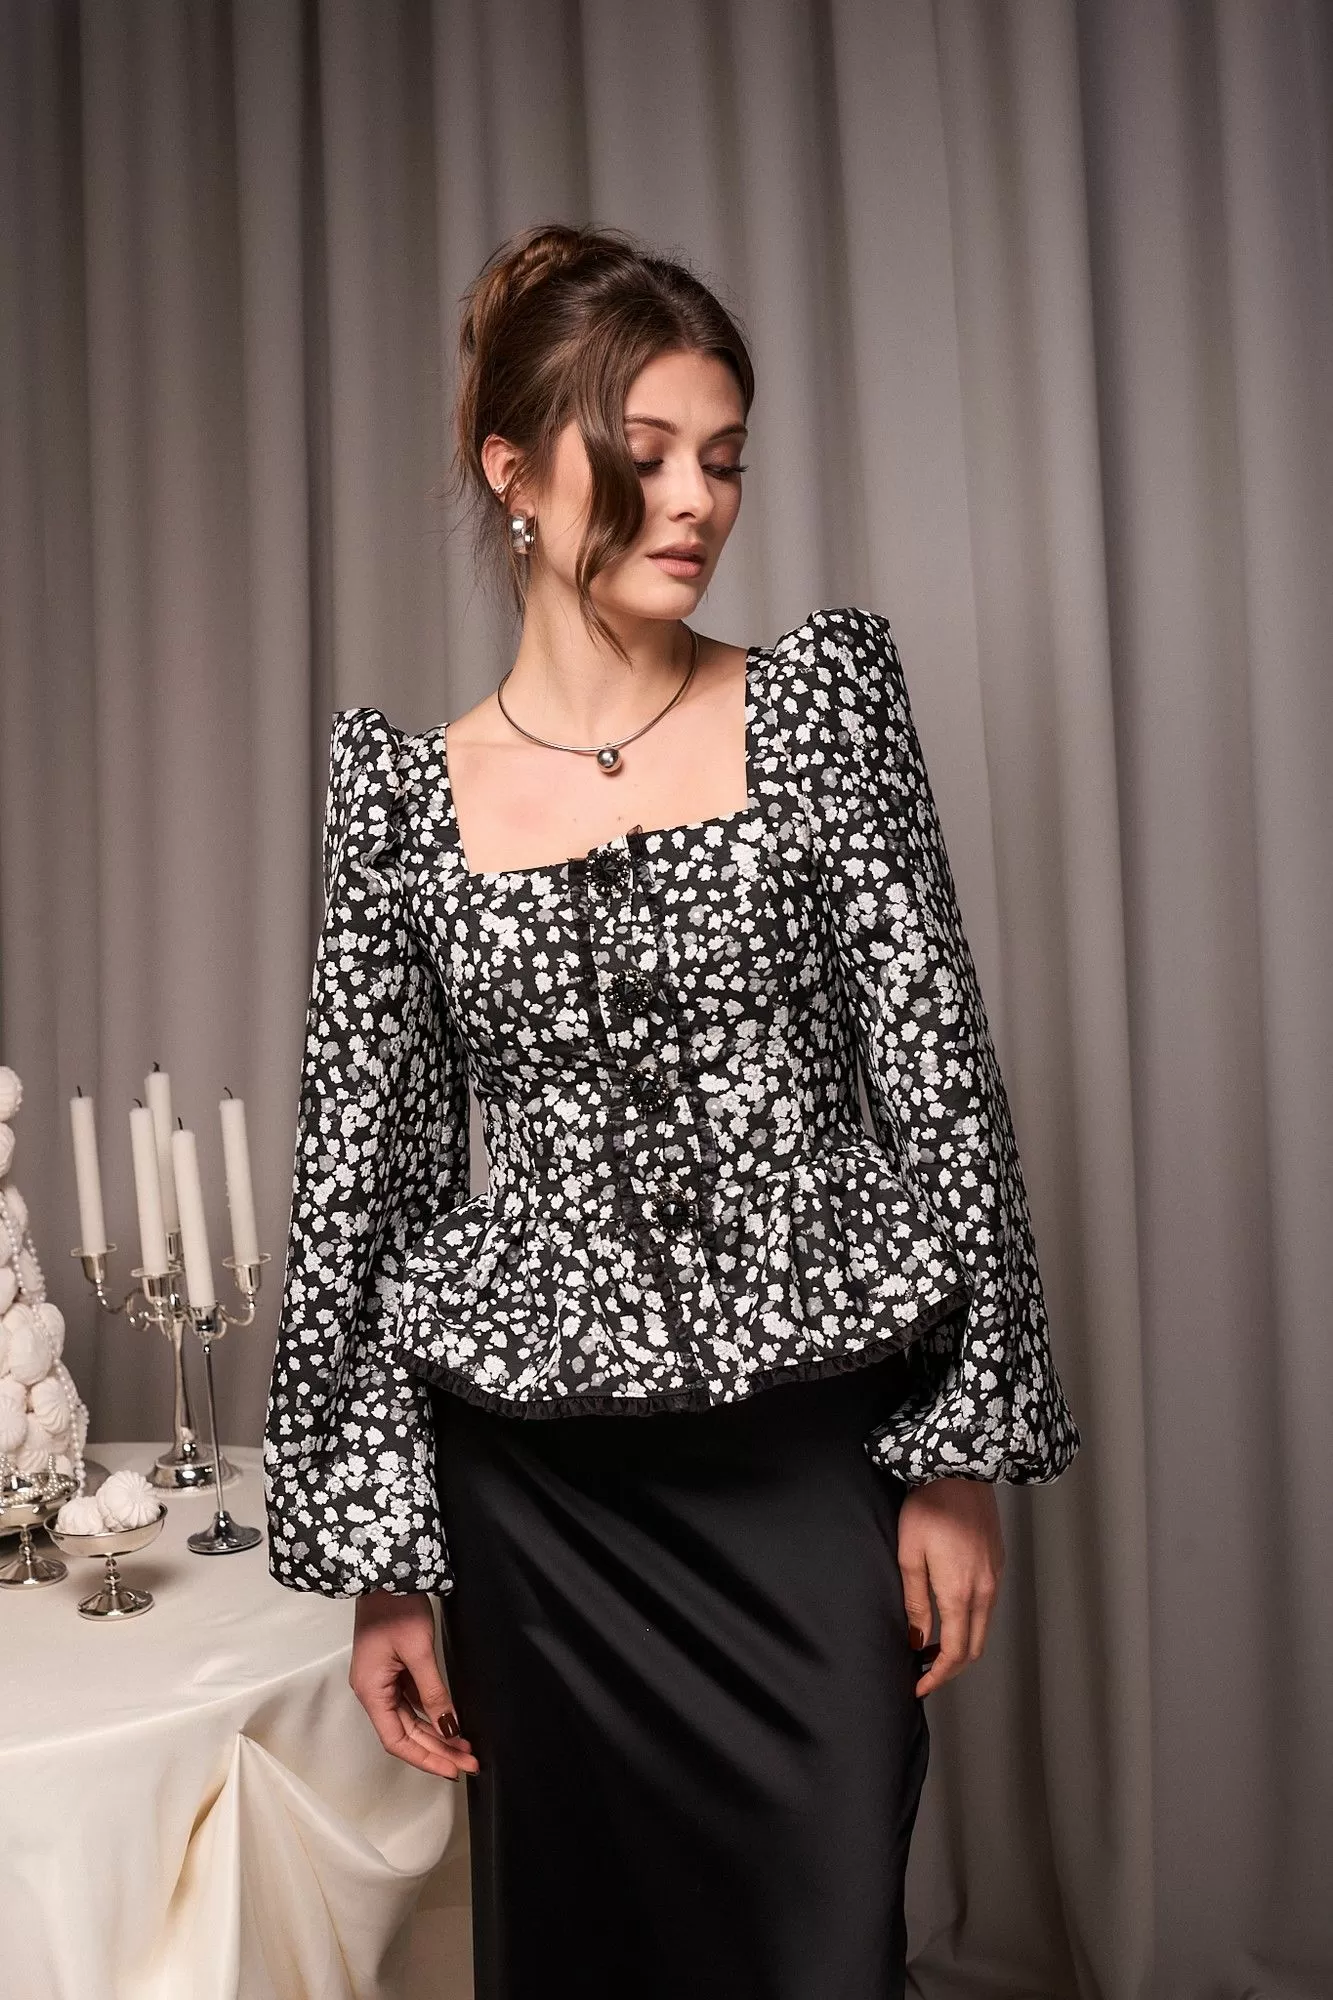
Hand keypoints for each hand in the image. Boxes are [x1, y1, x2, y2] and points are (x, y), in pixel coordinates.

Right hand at [349, 1588, 480, 1779]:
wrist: (387, 1573)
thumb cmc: (396, 1607)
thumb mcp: (419, 1651)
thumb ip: (433, 1692)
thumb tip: (449, 1727)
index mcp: (371, 1691)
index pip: (397, 1741)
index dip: (425, 1758)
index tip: (452, 1769)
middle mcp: (373, 1691)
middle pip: (405, 1734)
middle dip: (437, 1750)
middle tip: (469, 1762)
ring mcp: (383, 1681)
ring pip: (411, 1720)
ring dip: (437, 1735)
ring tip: (466, 1748)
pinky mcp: (394, 1670)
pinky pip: (413, 1702)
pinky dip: (432, 1714)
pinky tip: (452, 1723)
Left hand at [898, 1477, 1004, 1696]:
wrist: (961, 1468)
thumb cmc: (929, 1506)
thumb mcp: (910, 1555)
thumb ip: (915, 1602)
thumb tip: (918, 1639)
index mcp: (960, 1593)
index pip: (955, 1653)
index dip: (938, 1676)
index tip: (919, 1686)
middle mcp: (985, 1590)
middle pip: (975, 1647)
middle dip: (951, 1668)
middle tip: (925, 1673)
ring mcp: (995, 1576)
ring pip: (983, 1627)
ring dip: (962, 1645)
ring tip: (933, 1647)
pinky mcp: (997, 1562)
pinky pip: (988, 1605)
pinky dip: (971, 1622)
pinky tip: (951, 1615)